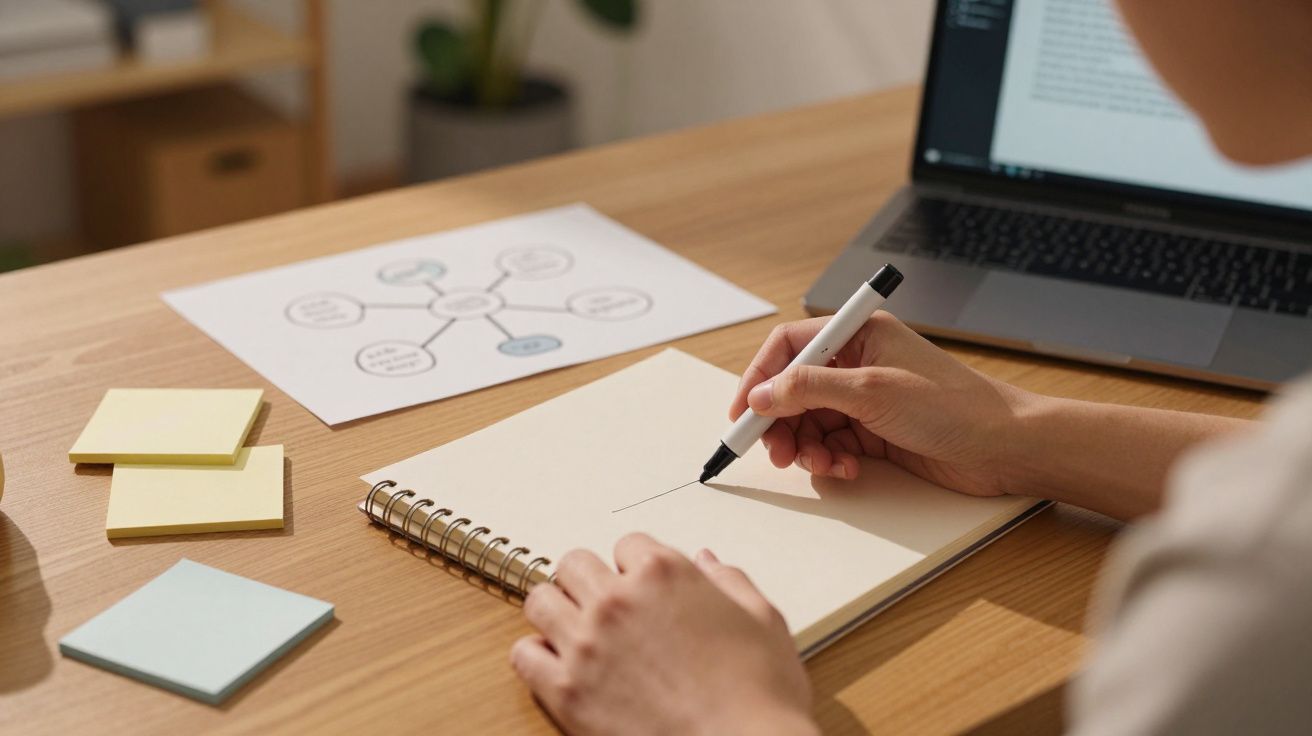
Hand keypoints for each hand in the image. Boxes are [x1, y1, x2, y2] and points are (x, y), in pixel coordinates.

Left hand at [511, 533, 816, 735]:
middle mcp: (618, 600)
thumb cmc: (760, 697)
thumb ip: (730, 582)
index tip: (640, 586)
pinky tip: (557, 664)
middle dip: (589, 580)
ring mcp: (587, 644)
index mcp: (665, 574)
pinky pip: (524, 655)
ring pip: (540, 600)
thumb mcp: (763, 621)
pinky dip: (536, 656)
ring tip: (575, 628)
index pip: (627, 543)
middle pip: (574, 563)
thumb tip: (708, 562)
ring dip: (557, 610)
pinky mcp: (566, 691)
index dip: (635, 566)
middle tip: (604, 603)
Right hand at [730, 312, 1036, 496]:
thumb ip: (809, 389)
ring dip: (805, 446)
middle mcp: (858, 362)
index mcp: (858, 334)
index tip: (742, 412)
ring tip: (819, 464)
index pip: (789, 346)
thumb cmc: (954, 406)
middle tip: (775, 452)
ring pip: (809, 421)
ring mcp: (865, 399)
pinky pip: (831, 443)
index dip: (759, 377)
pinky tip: (843, 468)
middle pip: (793, 388)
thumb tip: (761, 394)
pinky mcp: (874, 432)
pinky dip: (828, 458)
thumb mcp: (872, 391)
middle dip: (779, 422)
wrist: (1005, 447)